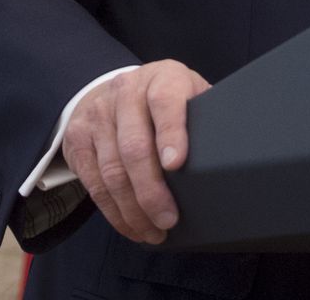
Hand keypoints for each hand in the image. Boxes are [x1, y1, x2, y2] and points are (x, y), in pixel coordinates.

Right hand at [59, 59, 209, 244]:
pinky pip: (93, 182)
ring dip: (133, 209)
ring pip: (112, 169)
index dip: (171, 133)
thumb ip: (205, 117)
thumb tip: (232, 154)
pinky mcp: (78, 137)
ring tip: (153, 232)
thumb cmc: (167, 103)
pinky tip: (131, 225)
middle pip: (134, 145)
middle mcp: (126, 91)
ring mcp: (98, 114)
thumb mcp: (190, 96)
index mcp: (162, 78)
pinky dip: (113, 211)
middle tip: (169, 219)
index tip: (177, 164)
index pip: (165, 102)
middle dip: (151, 190)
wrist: (116, 89)